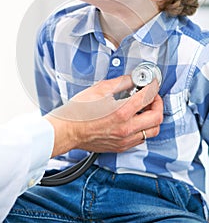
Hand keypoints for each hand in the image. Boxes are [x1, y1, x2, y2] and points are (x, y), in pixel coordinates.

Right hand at [44, 75, 162, 156]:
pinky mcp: (121, 147)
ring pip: (153, 131)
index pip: (147, 97)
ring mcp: (124, 140)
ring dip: (154, 117)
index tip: (153, 83)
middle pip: (157, 117)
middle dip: (158, 103)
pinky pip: (142, 139)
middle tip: (152, 95)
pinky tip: (136, 120)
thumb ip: (120, 83)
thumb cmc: (78, 112)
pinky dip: (144, 128)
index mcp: (121, 112)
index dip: (153, 86)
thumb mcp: (99, 89)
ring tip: (146, 108)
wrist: (68, 131)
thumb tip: (133, 79)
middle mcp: (126, 128)